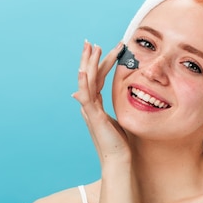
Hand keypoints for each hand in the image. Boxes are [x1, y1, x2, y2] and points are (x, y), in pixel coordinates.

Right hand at [72, 41, 130, 164]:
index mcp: (95, 105)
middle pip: (89, 76)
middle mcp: (90, 105)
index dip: (98, 63)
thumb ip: (113, 109)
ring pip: (86, 82)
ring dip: (88, 63)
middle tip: (90, 42)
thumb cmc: (120, 143)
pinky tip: (82, 71)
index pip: (96, 79)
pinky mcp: (93, 116)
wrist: (118, 160)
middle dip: (89, 58)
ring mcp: (90, 110)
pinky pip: (86, 97)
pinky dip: (83, 83)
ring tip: (92, 47)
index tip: (101, 48)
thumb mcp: (117, 120)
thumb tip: (112, 102)